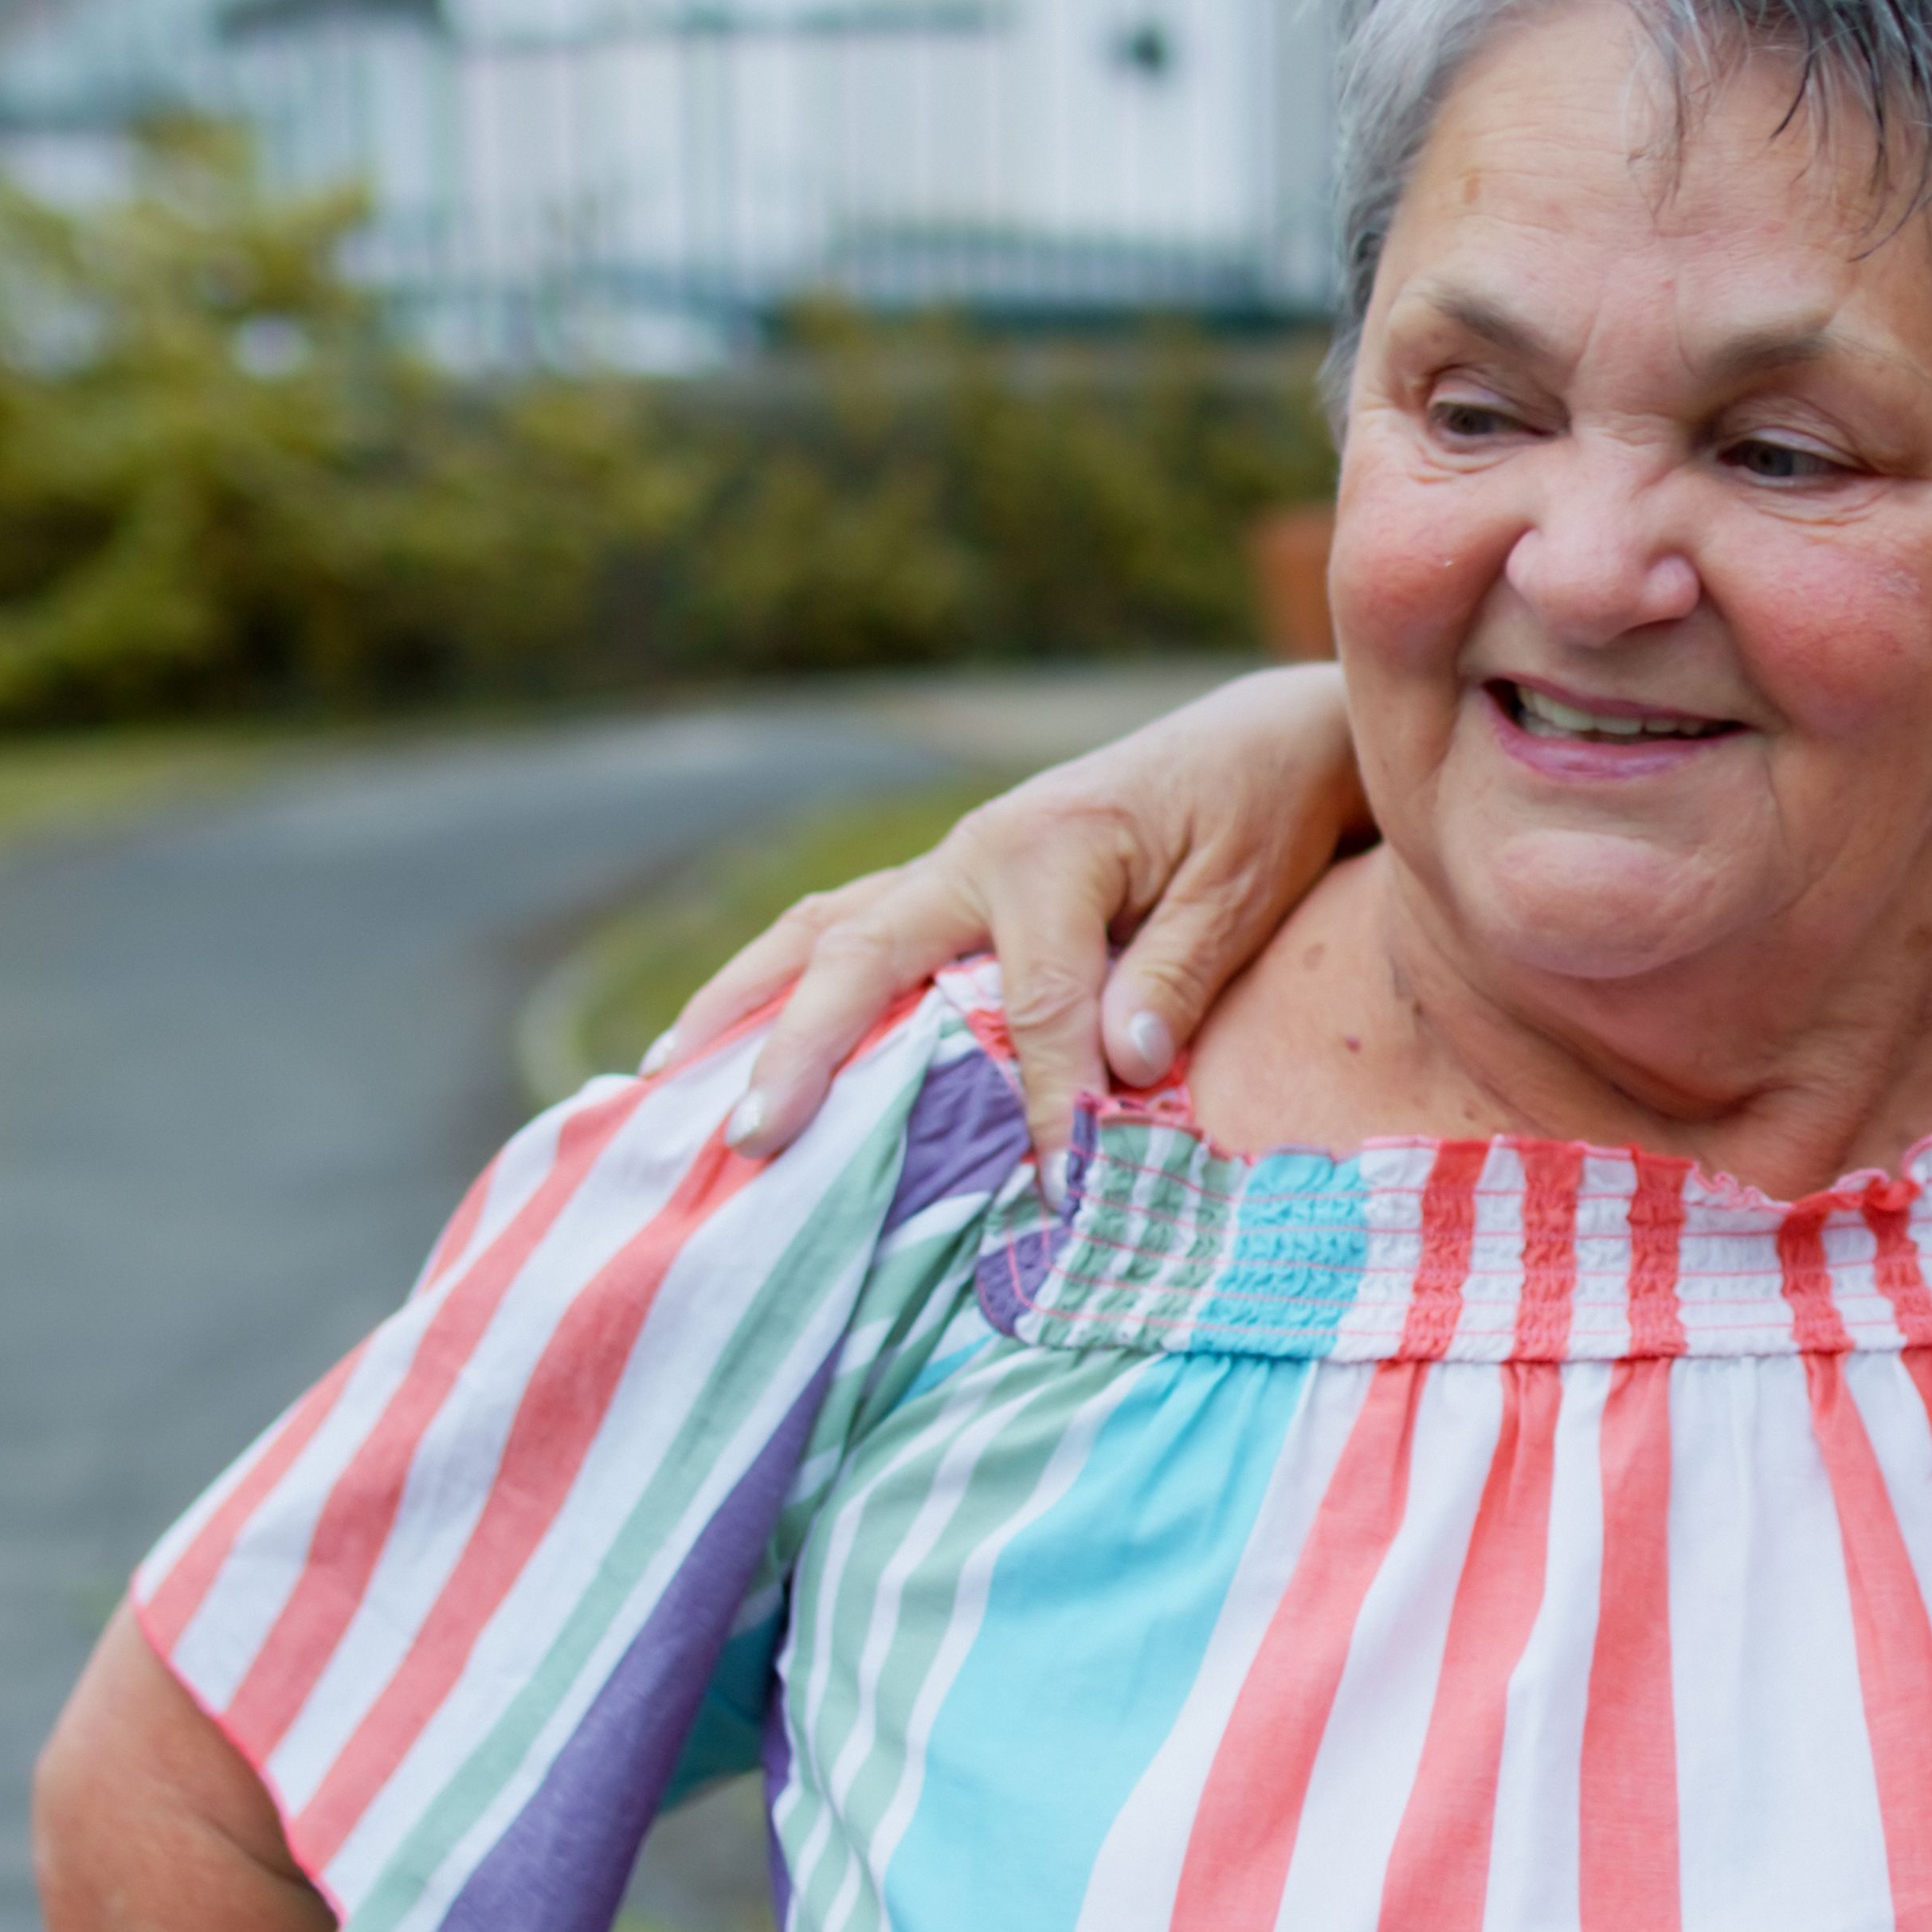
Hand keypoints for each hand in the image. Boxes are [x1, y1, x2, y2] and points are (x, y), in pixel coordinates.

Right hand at [659, 665, 1362, 1178]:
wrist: (1260, 739)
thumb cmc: (1259, 815)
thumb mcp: (1239, 893)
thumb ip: (1174, 976)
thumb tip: (1121, 1068)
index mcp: (1054, 848)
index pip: (1033, 1003)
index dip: (1045, 1102)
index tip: (1059, 1193)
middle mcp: (979, 849)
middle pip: (863, 953)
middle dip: (803, 1050)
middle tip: (754, 1141)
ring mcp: (951, 864)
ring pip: (823, 933)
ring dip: (745, 1004)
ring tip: (670, 1084)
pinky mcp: (949, 884)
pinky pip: (844, 933)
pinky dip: (778, 984)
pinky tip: (723, 1039)